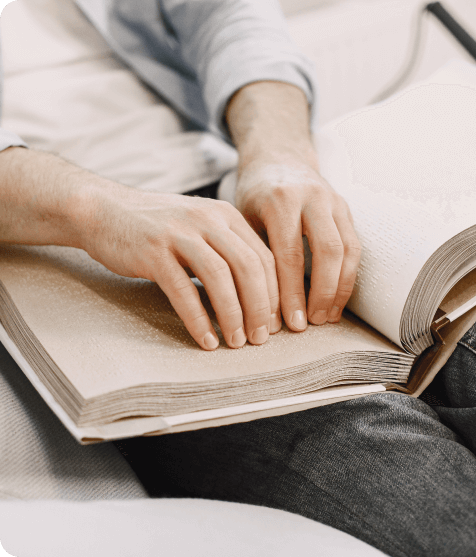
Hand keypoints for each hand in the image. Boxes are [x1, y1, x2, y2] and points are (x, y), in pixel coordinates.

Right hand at [0, 147, 278, 350]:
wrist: (104, 211)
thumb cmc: (159, 229)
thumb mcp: (201, 230)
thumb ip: (228, 253)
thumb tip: (258, 298)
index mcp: (226, 216)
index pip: (264, 257)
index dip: (274, 294)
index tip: (274, 323)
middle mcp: (208, 220)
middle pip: (249, 267)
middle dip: (261, 308)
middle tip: (260, 338)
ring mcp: (180, 234)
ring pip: (220, 277)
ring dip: (233, 315)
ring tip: (236, 342)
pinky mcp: (153, 251)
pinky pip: (183, 290)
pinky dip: (198, 319)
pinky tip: (206, 340)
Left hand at [235, 155, 360, 330]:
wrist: (278, 157)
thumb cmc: (255, 192)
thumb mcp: (244, 217)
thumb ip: (256, 253)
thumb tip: (261, 305)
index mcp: (281, 200)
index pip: (290, 254)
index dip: (292, 292)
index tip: (289, 322)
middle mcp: (312, 197)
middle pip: (328, 252)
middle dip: (322, 293)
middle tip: (311, 323)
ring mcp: (334, 201)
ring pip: (348, 250)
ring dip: (340, 289)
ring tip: (327, 317)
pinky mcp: (346, 208)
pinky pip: (355, 247)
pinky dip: (348, 276)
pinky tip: (337, 299)